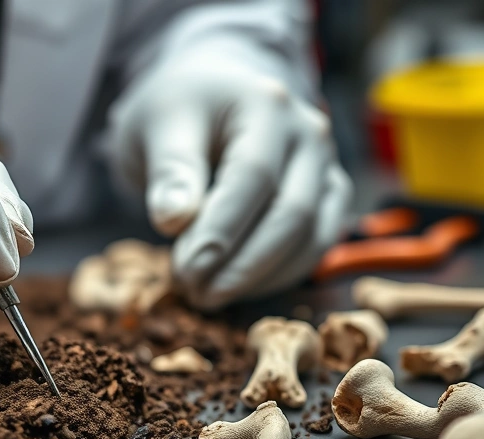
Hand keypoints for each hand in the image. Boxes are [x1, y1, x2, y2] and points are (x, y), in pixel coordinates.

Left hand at [110, 56, 351, 309]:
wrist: (204, 99)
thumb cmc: (177, 112)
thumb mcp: (156, 127)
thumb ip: (169, 171)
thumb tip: (174, 220)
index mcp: (267, 104)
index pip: (253, 177)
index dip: (220, 231)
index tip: (184, 271)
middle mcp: (309, 134)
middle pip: (292, 213)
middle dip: (242, 265)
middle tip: (194, 293)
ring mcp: (325, 166)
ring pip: (311, 237)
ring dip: (260, 277)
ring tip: (207, 295)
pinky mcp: (328, 196)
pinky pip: (315, 246)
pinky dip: (277, 276)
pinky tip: (234, 287)